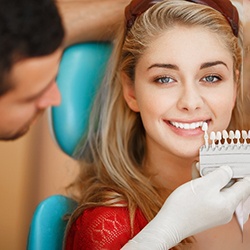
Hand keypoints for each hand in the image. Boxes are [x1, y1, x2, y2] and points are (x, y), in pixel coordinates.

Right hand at [122, 166, 249, 249]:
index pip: (245, 186)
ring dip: (209, 175)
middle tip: (214, 160)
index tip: (238, 161)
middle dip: (221, 171)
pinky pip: (208, 194)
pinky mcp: (204, 210)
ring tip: (200, 164)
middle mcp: (224, 209)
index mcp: (229, 204)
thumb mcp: (204, 185)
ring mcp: (214, 211)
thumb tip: (228, 170)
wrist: (169, 223)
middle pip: (230, 186)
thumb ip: (220, 175)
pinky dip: (203, 183)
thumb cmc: (186, 205)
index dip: (243, 172)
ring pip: (217, 189)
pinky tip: (195, 173)